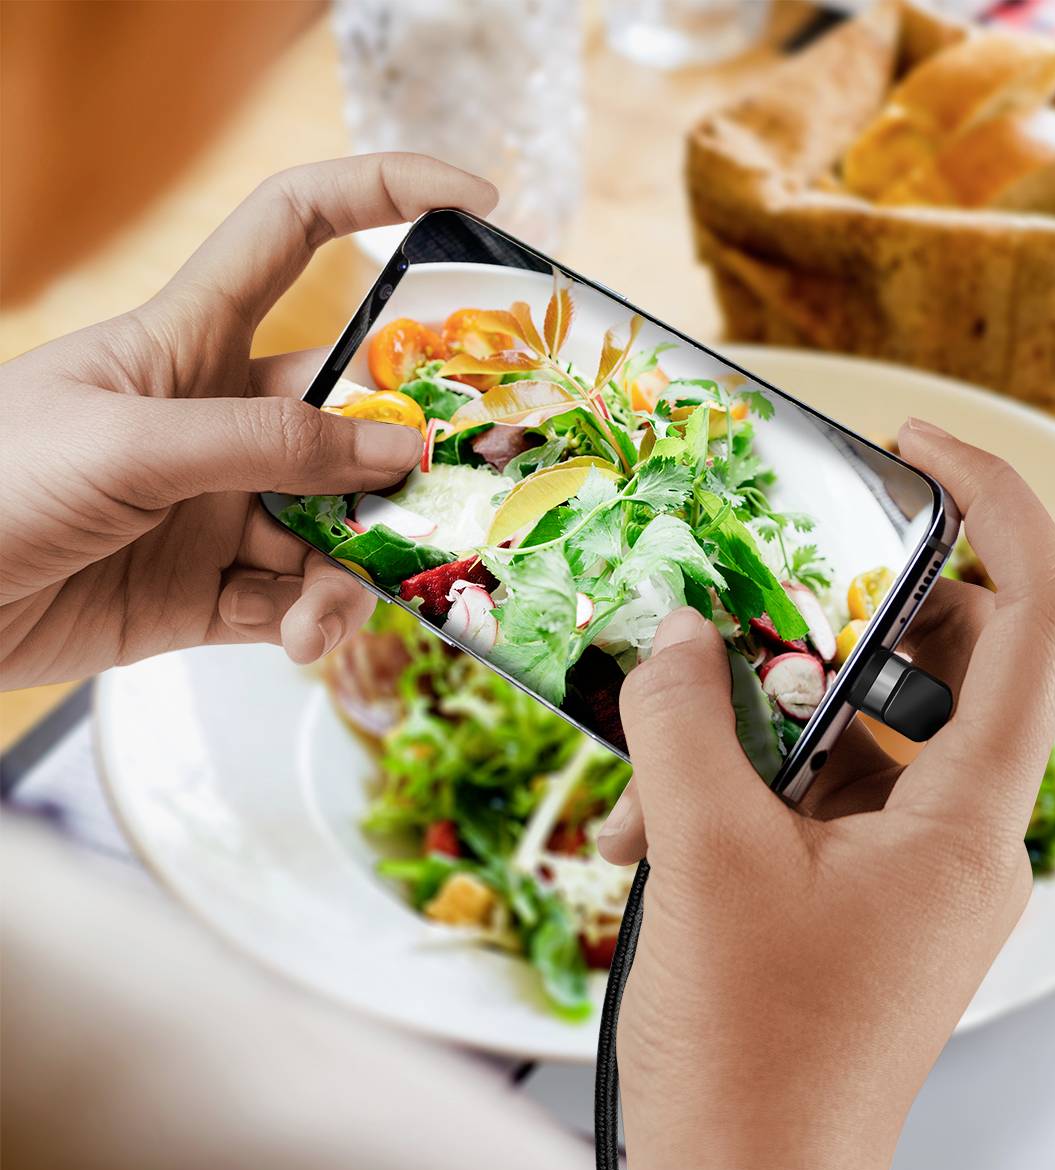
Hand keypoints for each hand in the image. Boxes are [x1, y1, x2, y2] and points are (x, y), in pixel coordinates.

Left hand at [0, 154, 495, 687]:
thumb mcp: (133, 443)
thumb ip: (269, 442)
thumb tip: (398, 449)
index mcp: (193, 342)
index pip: (294, 232)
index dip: (382, 195)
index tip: (471, 200)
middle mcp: (224, 420)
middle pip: (350, 413)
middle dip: (402, 453)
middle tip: (445, 498)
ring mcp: (226, 506)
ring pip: (337, 525)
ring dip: (352, 568)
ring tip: (323, 613)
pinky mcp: (217, 590)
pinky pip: (297, 599)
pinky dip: (310, 621)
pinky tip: (295, 639)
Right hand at [598, 421, 1054, 1169]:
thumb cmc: (750, 1051)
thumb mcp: (707, 857)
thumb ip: (686, 722)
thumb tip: (673, 635)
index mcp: (969, 816)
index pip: (1036, 615)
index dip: (994, 505)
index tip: (914, 447)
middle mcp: (958, 834)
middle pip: (932, 663)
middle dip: (826, 619)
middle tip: (742, 592)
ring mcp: (905, 869)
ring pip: (850, 735)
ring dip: (750, 721)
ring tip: (654, 746)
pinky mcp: (852, 896)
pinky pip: (809, 798)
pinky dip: (734, 786)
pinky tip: (644, 824)